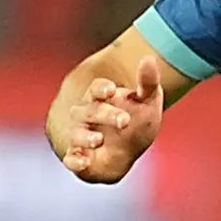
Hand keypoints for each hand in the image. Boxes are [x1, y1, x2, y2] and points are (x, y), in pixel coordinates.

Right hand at [61, 57, 164, 183]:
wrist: (130, 153)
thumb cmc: (137, 121)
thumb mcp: (148, 102)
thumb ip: (148, 82)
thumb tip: (149, 58)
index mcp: (100, 98)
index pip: (96, 89)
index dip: (101, 88)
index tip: (111, 90)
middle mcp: (86, 116)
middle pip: (88, 110)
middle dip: (104, 114)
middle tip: (124, 120)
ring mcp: (80, 136)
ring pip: (76, 133)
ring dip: (85, 136)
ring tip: (99, 140)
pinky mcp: (79, 158)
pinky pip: (71, 159)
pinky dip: (75, 161)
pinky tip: (84, 162)